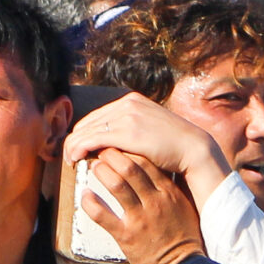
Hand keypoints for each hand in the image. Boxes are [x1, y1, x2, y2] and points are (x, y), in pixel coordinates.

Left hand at [64, 93, 231, 198]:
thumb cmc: (173, 146)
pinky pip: (93, 139)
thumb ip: (131, 129)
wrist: (193, 148)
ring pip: (86, 130)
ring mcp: (127, 115)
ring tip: (71, 162)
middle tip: (70, 158)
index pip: (96, 116)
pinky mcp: (127, 131)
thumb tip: (112, 143)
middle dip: (75, 140)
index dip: (83, 133)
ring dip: (74, 146)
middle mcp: (127, 103)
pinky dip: (80, 148)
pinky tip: (76, 159)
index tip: (78, 149)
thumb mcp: (149, 130)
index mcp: (131, 101)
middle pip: (87, 122)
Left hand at [81, 152, 205, 263]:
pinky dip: (90, 202)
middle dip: (112, 155)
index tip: (118, 146)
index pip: (145, 160)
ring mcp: (140, 218)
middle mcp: (154, 201)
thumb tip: (157, 165)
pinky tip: (86, 194)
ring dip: (101, 172)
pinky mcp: (126, 236)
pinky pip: (102, 215)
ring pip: (117, 185)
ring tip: (94, 166)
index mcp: (168, 191)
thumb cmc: (183, 234)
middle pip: (129, 167)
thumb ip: (169, 185)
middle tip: (102, 151)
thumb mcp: (183, 204)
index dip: (128, 150)